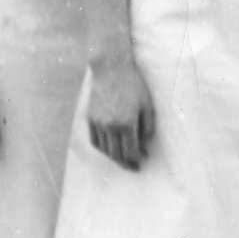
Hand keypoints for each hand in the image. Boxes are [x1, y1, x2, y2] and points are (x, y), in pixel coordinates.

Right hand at [82, 55, 152, 171]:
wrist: (111, 69)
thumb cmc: (134, 85)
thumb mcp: (148, 104)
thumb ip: (148, 126)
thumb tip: (145, 144)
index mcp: (126, 123)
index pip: (131, 150)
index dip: (137, 159)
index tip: (142, 162)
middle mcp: (110, 126)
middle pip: (116, 154)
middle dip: (126, 163)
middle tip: (134, 168)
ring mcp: (97, 123)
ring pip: (105, 149)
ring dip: (114, 158)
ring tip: (123, 160)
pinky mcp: (90, 118)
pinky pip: (95, 140)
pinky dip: (102, 149)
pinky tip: (109, 150)